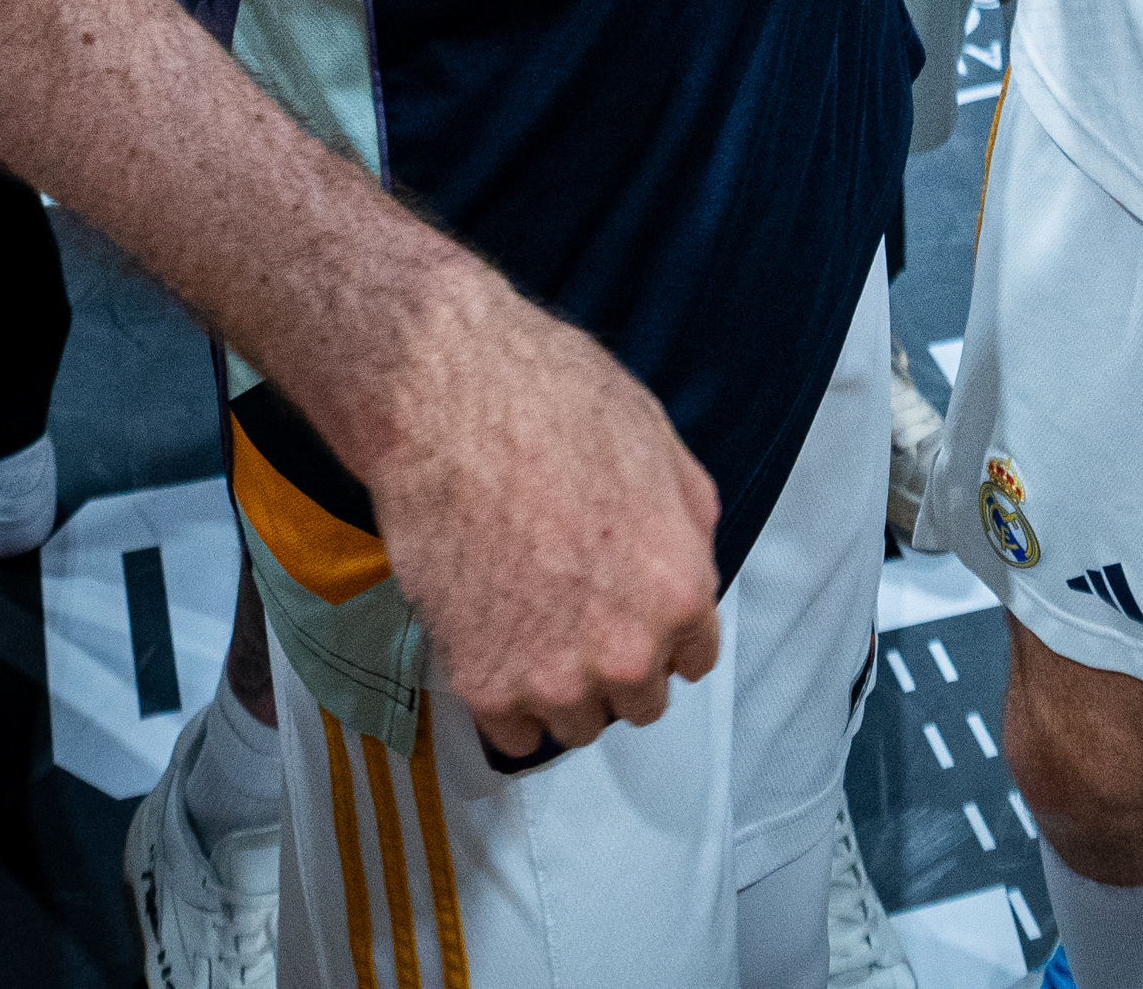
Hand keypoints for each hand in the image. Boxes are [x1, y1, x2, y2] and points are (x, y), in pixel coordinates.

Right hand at [366, 265, 722, 755]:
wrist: (449, 407)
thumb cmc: (557, 407)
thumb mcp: (661, 446)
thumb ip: (688, 524)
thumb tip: (690, 563)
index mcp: (679, 590)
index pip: (694, 659)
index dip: (666, 630)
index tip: (634, 608)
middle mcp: (626, 651)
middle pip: (638, 701)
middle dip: (618, 661)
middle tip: (578, 607)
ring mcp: (553, 677)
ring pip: (577, 723)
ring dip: (563, 687)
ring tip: (531, 620)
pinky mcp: (483, 686)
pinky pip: (513, 734)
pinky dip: (508, 702)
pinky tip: (496, 643)